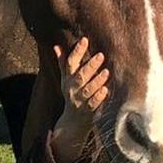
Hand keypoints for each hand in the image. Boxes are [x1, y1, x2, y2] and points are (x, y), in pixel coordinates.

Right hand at [50, 37, 109, 162]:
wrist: (71, 122)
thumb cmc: (72, 95)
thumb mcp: (66, 80)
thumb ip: (63, 64)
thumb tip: (56, 46)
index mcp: (67, 79)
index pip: (70, 63)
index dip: (77, 51)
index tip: (85, 39)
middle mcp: (72, 89)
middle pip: (80, 76)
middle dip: (90, 66)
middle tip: (101, 55)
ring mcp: (79, 101)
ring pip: (87, 90)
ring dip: (96, 81)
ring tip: (106, 71)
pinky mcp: (87, 112)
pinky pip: (93, 104)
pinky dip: (98, 97)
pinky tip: (105, 90)